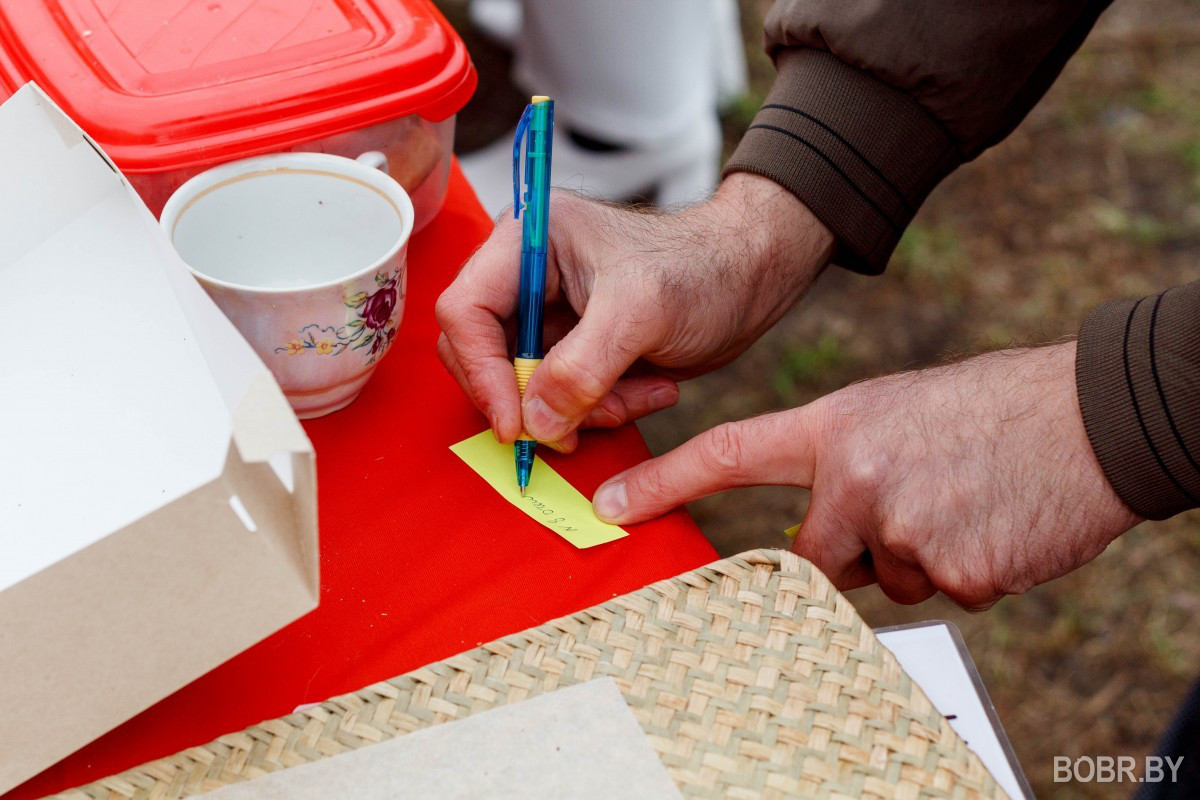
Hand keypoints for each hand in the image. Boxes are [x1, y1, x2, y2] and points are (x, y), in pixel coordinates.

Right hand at [435, 173, 833, 449]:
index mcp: (528, 243)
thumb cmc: (703, 270)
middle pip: (483, 357)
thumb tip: (534, 424)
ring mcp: (549, 318)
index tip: (516, 425)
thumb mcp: (642, 312)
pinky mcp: (574, 351)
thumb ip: (582, 368)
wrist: (752, 278)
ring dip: (580, 412)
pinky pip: (561, 402)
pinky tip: (652, 390)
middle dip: (533, 401)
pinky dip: (602, 412)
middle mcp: (526, 278)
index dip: (481, 372)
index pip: (465, 311)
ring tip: (642, 395)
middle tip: (578, 428)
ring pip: (523, 390)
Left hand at [591, 342, 1141, 607]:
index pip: (729, 454)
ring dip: (922, 556)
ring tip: (968, 500)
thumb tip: (812, 544)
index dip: (663, 479)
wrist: (1086, 417)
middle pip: (815, 556)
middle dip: (856, 551)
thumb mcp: (895, 414)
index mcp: (835, 427)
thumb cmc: (988, 412)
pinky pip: (941, 593)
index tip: (608, 501)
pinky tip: (997, 522)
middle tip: (918, 503)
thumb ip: (842, 468)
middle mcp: (853, 476)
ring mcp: (900, 525)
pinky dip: (970, 570)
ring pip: (886, 579)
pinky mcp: (952, 571)